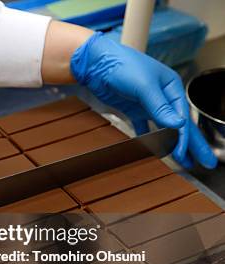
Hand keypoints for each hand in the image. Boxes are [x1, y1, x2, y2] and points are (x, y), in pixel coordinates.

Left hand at [70, 32, 216, 168]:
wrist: (96, 62)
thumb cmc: (122, 66)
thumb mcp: (144, 86)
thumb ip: (160, 107)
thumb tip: (178, 125)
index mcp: (171, 87)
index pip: (182, 118)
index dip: (184, 139)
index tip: (183, 155)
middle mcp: (163, 96)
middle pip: (180, 125)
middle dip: (192, 144)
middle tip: (205, 163)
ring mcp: (147, 103)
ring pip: (164, 127)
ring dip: (172, 144)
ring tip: (182, 160)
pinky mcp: (133, 108)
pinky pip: (144, 125)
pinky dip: (148, 137)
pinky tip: (154, 148)